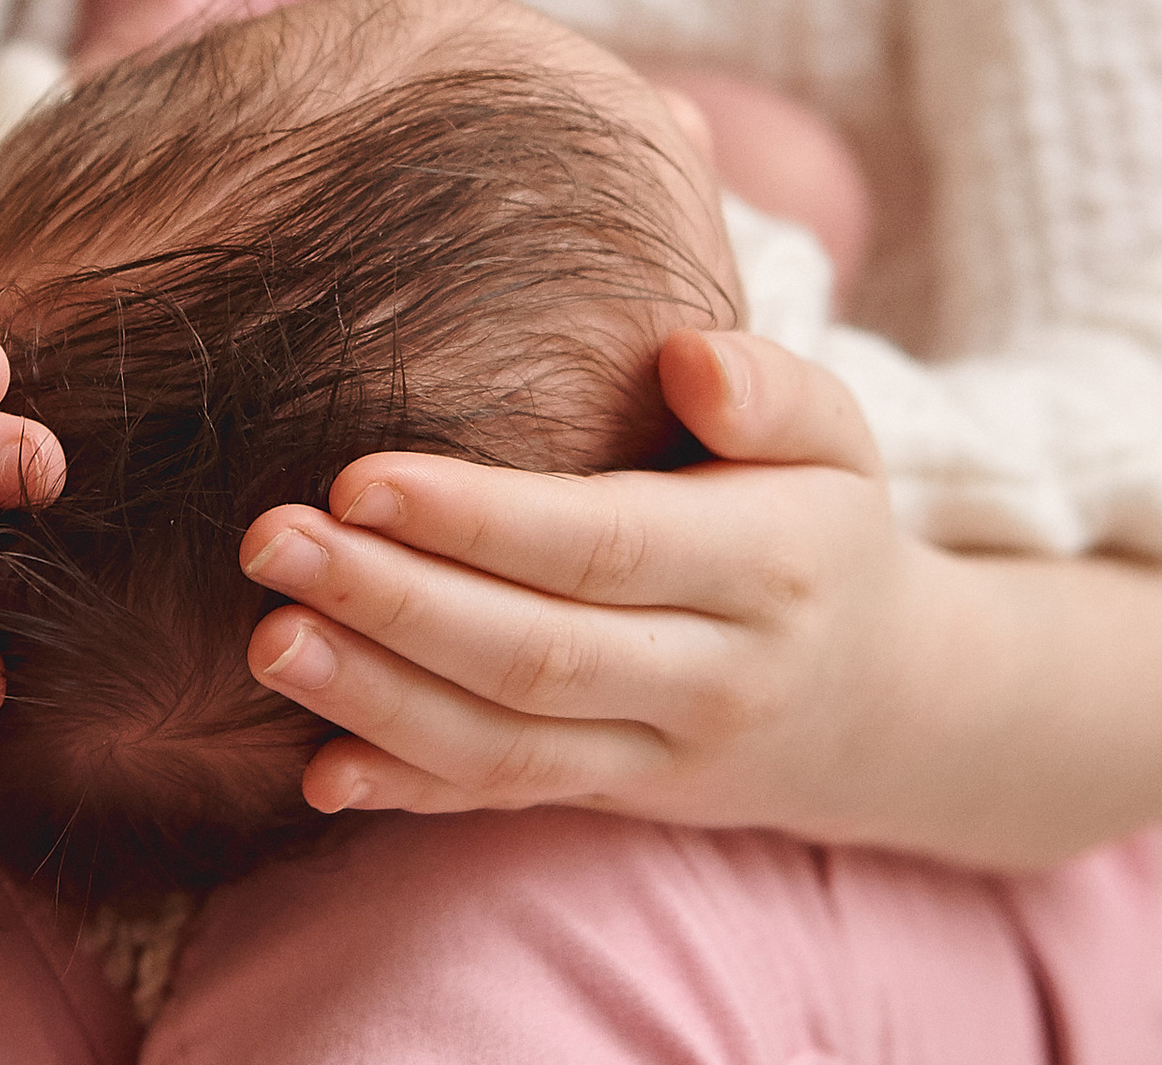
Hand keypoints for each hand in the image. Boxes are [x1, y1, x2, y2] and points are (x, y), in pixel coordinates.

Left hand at [239, 330, 929, 838]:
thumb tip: (689, 359)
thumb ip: (769, 387)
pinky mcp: (615, 795)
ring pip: (508, 743)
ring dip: (377, 698)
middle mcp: (710, 675)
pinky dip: (412, 793)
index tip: (359, 478)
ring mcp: (659, 752)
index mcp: (761, 566)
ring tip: (269, 638)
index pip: (600, 547)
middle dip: (393, 602)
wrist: (891, 705)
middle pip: (534, 652)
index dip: (478, 521)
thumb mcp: (837, 435)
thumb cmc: (824, 524)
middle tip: (273, 544)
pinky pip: (509, 801)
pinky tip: (317, 768)